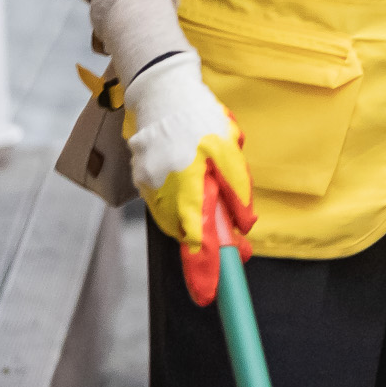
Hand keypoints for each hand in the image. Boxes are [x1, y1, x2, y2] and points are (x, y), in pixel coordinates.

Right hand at [122, 56, 254, 300]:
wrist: (162, 91)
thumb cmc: (199, 118)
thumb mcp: (228, 149)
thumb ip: (236, 188)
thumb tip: (243, 224)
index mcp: (187, 187)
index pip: (196, 240)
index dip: (203, 269)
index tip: (209, 295)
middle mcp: (163, 193)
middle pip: (184, 233)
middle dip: (206, 243)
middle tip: (237, 247)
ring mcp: (148, 186)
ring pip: (174, 217)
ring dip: (193, 220)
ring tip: (217, 203)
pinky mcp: (142, 178)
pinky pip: (164, 200)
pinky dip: (180, 203)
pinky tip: (195, 183)